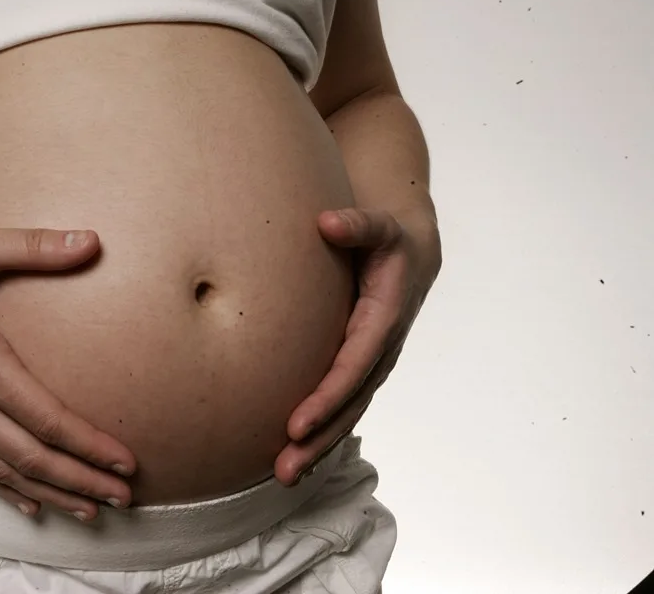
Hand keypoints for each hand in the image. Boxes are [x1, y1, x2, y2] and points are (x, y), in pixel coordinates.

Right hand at [0, 226, 134, 519]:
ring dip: (50, 494)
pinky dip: (4, 490)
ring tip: (89, 511)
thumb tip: (92, 240)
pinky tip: (29, 504)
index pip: (47, 419)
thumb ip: (33, 247)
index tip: (125, 461)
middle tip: (123, 498)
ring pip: (3, 472)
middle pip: (32, 458)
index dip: (89, 445)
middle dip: (82, 482)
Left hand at [275, 207, 440, 484]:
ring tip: (284, 475)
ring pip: (345, 413)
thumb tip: (328, 221)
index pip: (351, 367)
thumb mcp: (379, 226)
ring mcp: (372, 364)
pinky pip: (342, 406)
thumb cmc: (389, 239)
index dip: (326, 398)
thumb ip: (358, 225)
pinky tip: (295, 454)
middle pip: (348, 404)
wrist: (413, 254)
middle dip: (319, 440)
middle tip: (284, 470)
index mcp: (383, 320)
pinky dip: (321, 432)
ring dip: (317, 447)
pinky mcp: (361, 368)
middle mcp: (379, 351)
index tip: (295, 424)